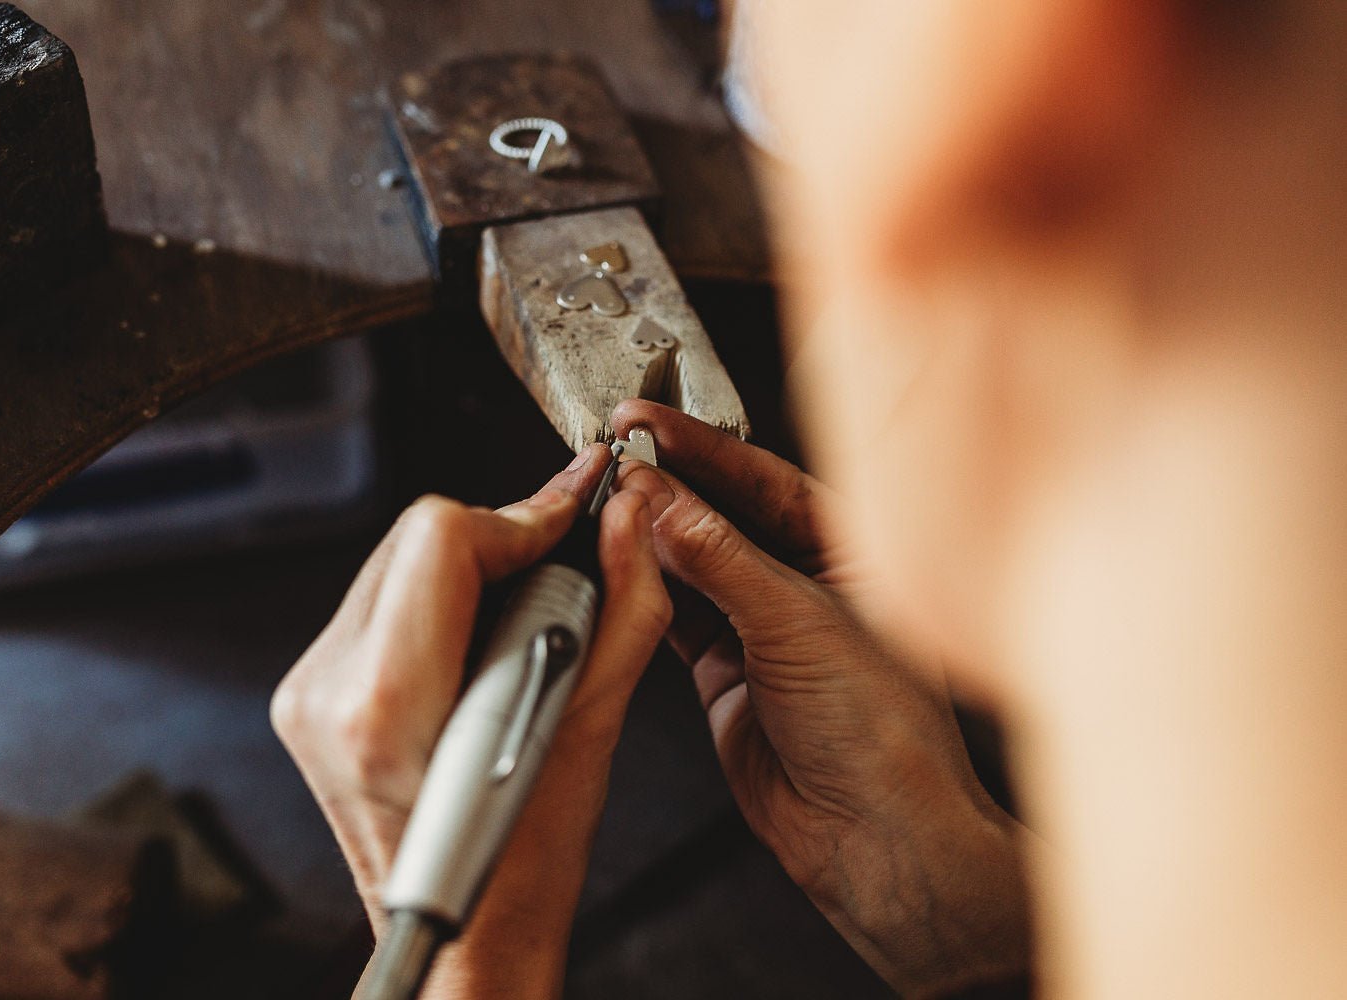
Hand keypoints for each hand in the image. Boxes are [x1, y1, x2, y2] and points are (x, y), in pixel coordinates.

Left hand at [271, 445, 670, 999]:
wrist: (465, 940)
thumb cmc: (526, 868)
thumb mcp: (593, 731)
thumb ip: (622, 609)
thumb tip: (629, 521)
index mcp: (385, 708)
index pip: (442, 537)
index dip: (522, 517)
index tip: (575, 516)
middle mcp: (327, 691)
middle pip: (418, 536)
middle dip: (502, 540)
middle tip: (565, 567)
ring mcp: (309, 691)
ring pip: (399, 560)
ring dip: (473, 569)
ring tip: (527, 621)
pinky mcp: (311, 692)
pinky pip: (384, 599)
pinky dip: (442, 600)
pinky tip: (484, 644)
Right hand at [612, 400, 1029, 996]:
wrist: (875, 838)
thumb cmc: (881, 732)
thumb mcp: (798, 622)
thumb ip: (720, 558)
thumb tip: (661, 499)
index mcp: (849, 550)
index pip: (763, 479)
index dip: (701, 448)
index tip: (645, 424)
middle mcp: (805, 582)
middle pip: (722, 516)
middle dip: (668, 487)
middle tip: (612, 459)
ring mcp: (761, 629)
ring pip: (690, 566)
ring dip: (647, 539)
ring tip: (604, 506)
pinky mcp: (724, 672)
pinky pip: (672, 618)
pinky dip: (641, 593)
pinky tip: (613, 566)